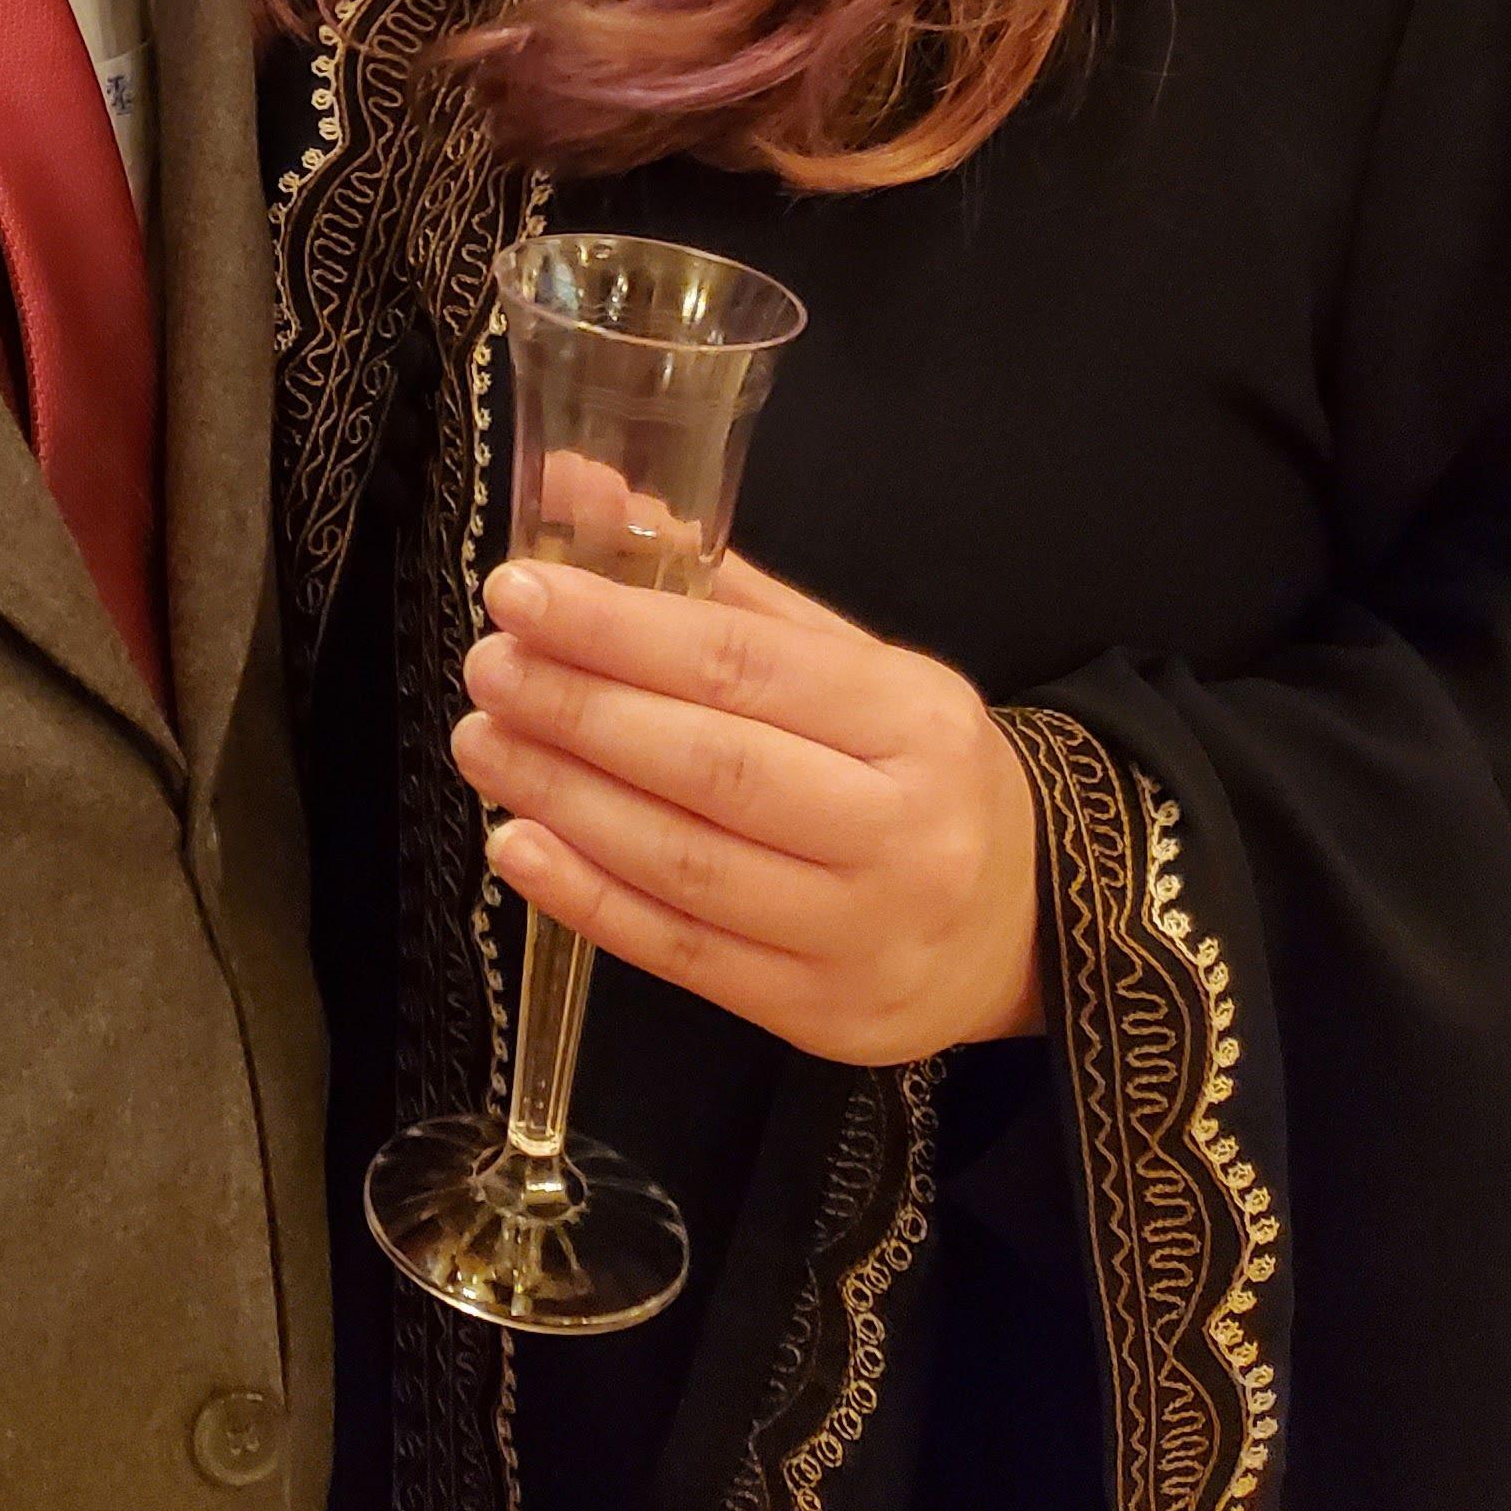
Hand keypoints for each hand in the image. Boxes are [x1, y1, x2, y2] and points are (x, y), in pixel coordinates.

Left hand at [451, 551, 1046, 1064]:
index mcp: (912, 717)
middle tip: (489, 667)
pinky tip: (518, 846)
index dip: (621, 628)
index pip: (745, 664)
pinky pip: (684, 956)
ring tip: (484, 744)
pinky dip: (588, 900)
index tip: (522, 592)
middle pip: (712, 765)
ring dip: (564, 799)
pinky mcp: (821, 1015)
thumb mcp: (853, 662)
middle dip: (579, 710)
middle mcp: (899, 829)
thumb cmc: (913, 769)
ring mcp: (863, 934)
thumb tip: (586, 495)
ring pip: (687, 864)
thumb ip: (720, 588)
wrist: (1026, 921)